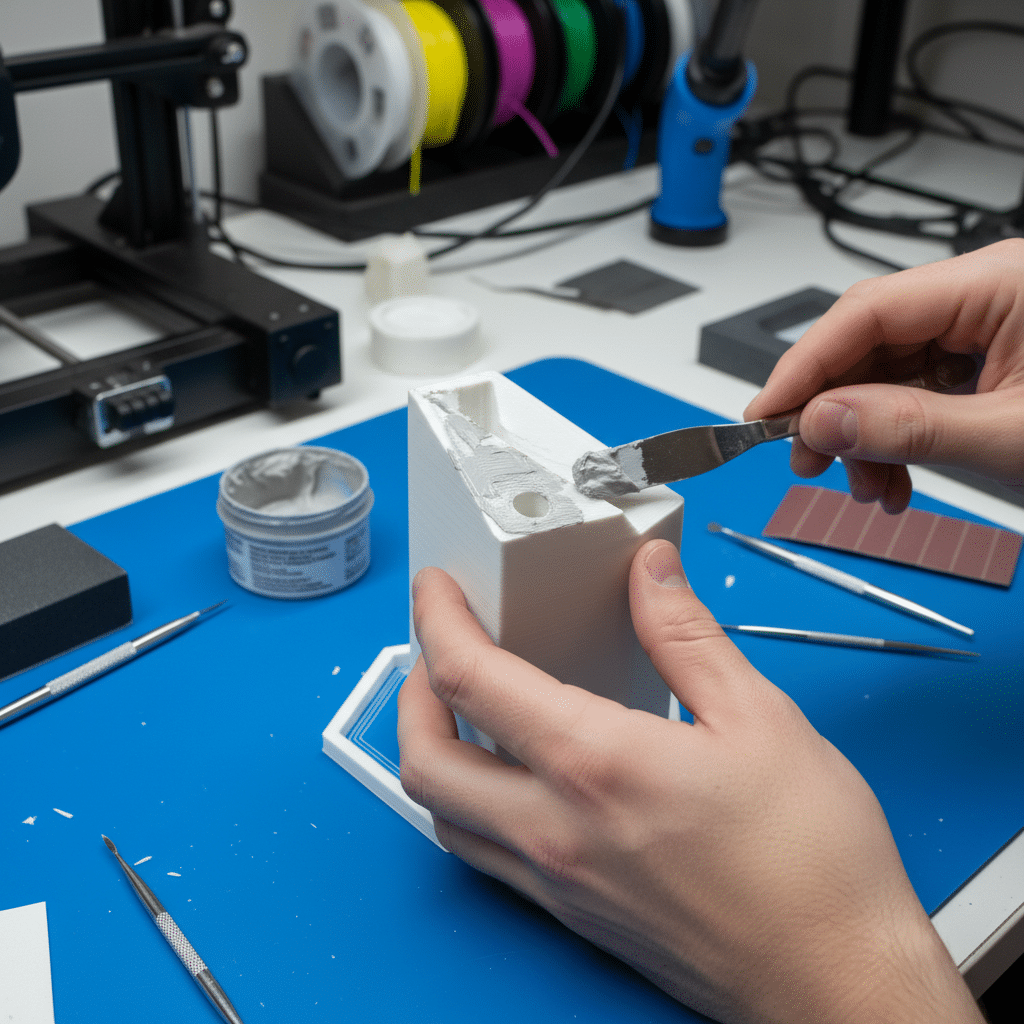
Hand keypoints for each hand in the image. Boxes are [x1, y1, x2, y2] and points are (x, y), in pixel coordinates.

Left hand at [397, 542, 981, 1023]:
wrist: (836, 982)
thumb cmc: (814, 860)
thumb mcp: (760, 718)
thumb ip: (686, 635)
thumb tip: (650, 572)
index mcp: (597, 764)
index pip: (471, 680)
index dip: (437, 621)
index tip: (436, 590)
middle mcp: (556, 829)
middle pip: (423, 757)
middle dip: (411, 690)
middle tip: (439, 650)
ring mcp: (557, 881)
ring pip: (442, 815)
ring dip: (431, 750)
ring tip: (464, 706)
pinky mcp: (572, 914)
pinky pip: (484, 854)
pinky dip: (469, 801)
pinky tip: (513, 776)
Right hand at [745, 238, 1023, 512]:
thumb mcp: (1010, 439)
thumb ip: (906, 427)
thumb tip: (818, 420)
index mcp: (1002, 283)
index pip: (867, 310)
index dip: (804, 365)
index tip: (765, 416)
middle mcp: (988, 295)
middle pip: (870, 341)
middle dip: (833, 410)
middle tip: (808, 463)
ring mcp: (987, 328)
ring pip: (887, 374)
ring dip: (864, 437)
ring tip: (870, 488)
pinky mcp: (988, 361)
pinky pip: (916, 392)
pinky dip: (895, 440)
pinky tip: (897, 480)